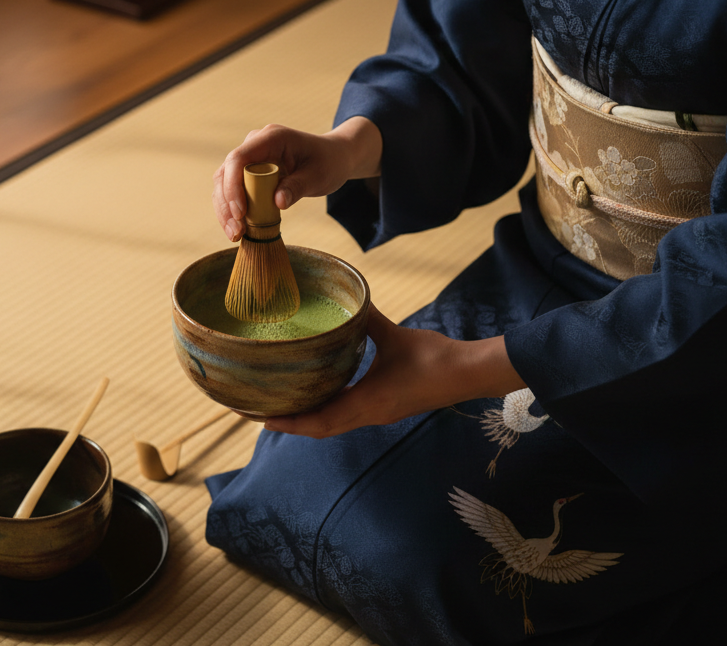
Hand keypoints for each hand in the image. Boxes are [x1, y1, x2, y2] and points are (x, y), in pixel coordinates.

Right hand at [213, 117, 382, 241]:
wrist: (333, 157)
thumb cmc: (328, 162)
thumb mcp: (319, 175)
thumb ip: (298, 187)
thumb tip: (277, 203)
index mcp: (270, 138)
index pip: (238, 158)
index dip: (233, 186)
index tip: (241, 213)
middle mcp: (254, 145)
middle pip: (225, 173)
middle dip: (226, 204)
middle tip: (236, 231)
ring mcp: (249, 158)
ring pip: (223, 184)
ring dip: (225, 211)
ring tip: (235, 235)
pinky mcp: (248, 172)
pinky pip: (231, 191)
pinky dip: (231, 210)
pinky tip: (237, 230)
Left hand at [263, 304, 524, 437]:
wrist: (468, 374)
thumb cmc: (434, 357)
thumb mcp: (393, 335)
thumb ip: (366, 319)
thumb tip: (345, 299)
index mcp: (367, 403)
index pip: (318, 422)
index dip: (288, 422)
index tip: (260, 417)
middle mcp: (368, 414)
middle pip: (319, 428)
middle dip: (289, 422)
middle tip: (258, 410)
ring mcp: (377, 414)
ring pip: (332, 424)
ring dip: (306, 418)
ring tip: (279, 404)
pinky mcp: (384, 408)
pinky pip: (346, 415)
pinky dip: (325, 410)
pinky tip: (315, 392)